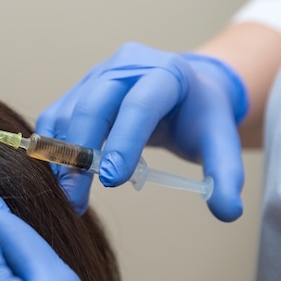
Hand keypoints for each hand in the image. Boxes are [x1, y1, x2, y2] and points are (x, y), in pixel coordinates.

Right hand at [36, 42, 247, 221]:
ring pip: (67, 113)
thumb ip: (225, 174)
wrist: (181, 87)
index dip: (124, 141)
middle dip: (80, 153)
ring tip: (70, 195)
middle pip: (93, 104)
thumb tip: (228, 212)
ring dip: (62, 157)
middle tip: (76, 197)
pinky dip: (52, 149)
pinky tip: (60, 178)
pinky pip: (55, 118)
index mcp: (165, 73)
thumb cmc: (198, 115)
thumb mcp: (220, 139)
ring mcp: (96, 77)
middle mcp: (124, 68)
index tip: (113, 181)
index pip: (140, 105)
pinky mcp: (77, 91)